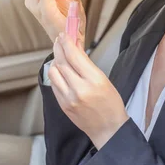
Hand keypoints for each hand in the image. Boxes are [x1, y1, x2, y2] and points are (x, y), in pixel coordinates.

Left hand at [48, 32, 128, 149]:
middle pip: (62, 62)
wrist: (108, 129)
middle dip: (59, 48)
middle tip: (59, 40)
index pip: (74, 56)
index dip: (67, 43)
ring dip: (55, 61)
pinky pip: (54, 84)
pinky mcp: (62, 105)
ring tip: (60, 55)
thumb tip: (75, 49)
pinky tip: (60, 71)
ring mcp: (68, 98)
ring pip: (54, 72)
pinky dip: (55, 75)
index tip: (64, 35)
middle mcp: (79, 89)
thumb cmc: (111, 104)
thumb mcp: (104, 80)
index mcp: (94, 80)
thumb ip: (87, 65)